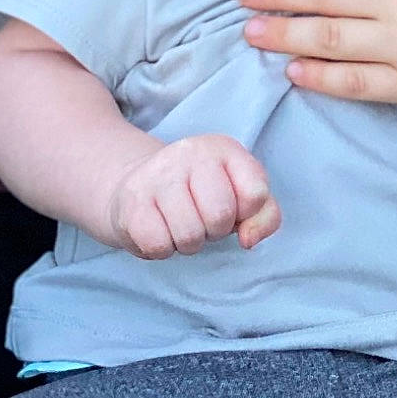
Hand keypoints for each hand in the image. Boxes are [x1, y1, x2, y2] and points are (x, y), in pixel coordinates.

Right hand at [102, 134, 279, 258]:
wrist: (140, 186)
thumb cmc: (202, 195)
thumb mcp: (241, 196)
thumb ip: (264, 216)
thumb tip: (248, 240)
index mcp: (224, 148)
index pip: (255, 194)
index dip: (246, 214)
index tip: (233, 207)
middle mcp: (190, 152)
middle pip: (220, 216)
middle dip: (215, 230)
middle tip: (202, 218)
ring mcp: (158, 174)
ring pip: (189, 235)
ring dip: (188, 242)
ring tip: (180, 223)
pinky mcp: (132, 201)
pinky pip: (158, 246)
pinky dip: (162, 249)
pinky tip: (159, 228)